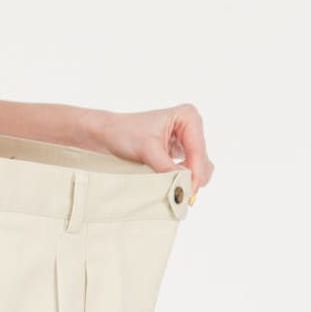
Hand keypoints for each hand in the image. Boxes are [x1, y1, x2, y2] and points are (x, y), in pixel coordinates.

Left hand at [99, 102, 214, 197]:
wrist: (109, 134)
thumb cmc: (125, 133)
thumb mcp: (147, 151)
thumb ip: (168, 169)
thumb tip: (184, 187)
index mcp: (187, 116)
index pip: (197, 150)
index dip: (195, 173)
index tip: (189, 191)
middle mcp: (191, 125)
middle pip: (202, 160)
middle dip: (193, 178)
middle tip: (181, 195)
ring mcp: (187, 139)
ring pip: (199, 166)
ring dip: (190, 180)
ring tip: (174, 189)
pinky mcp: (181, 151)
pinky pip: (191, 169)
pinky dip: (185, 179)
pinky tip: (173, 184)